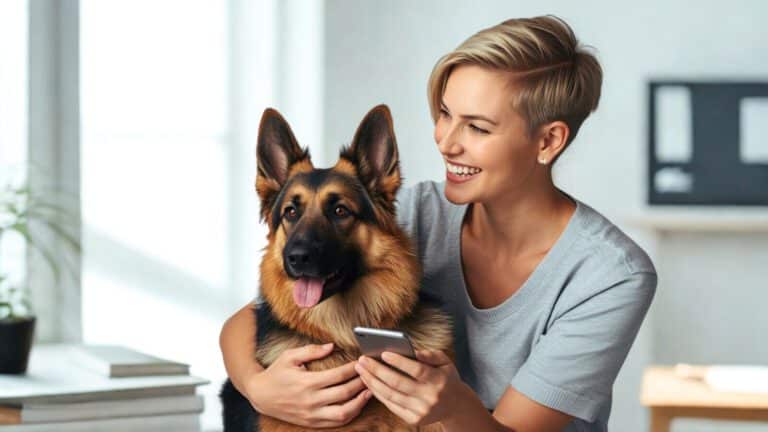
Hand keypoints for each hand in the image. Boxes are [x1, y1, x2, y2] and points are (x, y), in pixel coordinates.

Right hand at [245, 343, 372, 427]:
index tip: (362, 360)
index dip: (354, 368)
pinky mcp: (312, 422)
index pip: (338, 375)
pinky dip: (350, 414)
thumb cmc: (276, 373)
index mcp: (307, 382)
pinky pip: (336, 422)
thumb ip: (311, 350)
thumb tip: (332, 346)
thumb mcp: (289, 357)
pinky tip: (357, 403)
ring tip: (370, 390)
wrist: (260, 396)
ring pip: (344, 413)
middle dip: (361, 382)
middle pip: (345, 393)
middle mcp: (311, 400)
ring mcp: (312, 414)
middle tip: (370, 373)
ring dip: (360, 402)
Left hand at [354, 349, 467, 425]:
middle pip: (398, 383)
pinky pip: (391, 405)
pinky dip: (378, 394)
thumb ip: (430, 355)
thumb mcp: (445, 362)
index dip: (398, 362)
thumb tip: (413, 351)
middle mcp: (429, 397)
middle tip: (362, 359)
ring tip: (361, 370)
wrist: (455, 406)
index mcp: (438, 380)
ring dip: (372, 382)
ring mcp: (421, 411)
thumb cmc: (446, 378)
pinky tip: (369, 383)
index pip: (416, 370)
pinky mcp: (414, 420)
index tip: (383, 353)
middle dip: (377, 370)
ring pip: (391, 395)